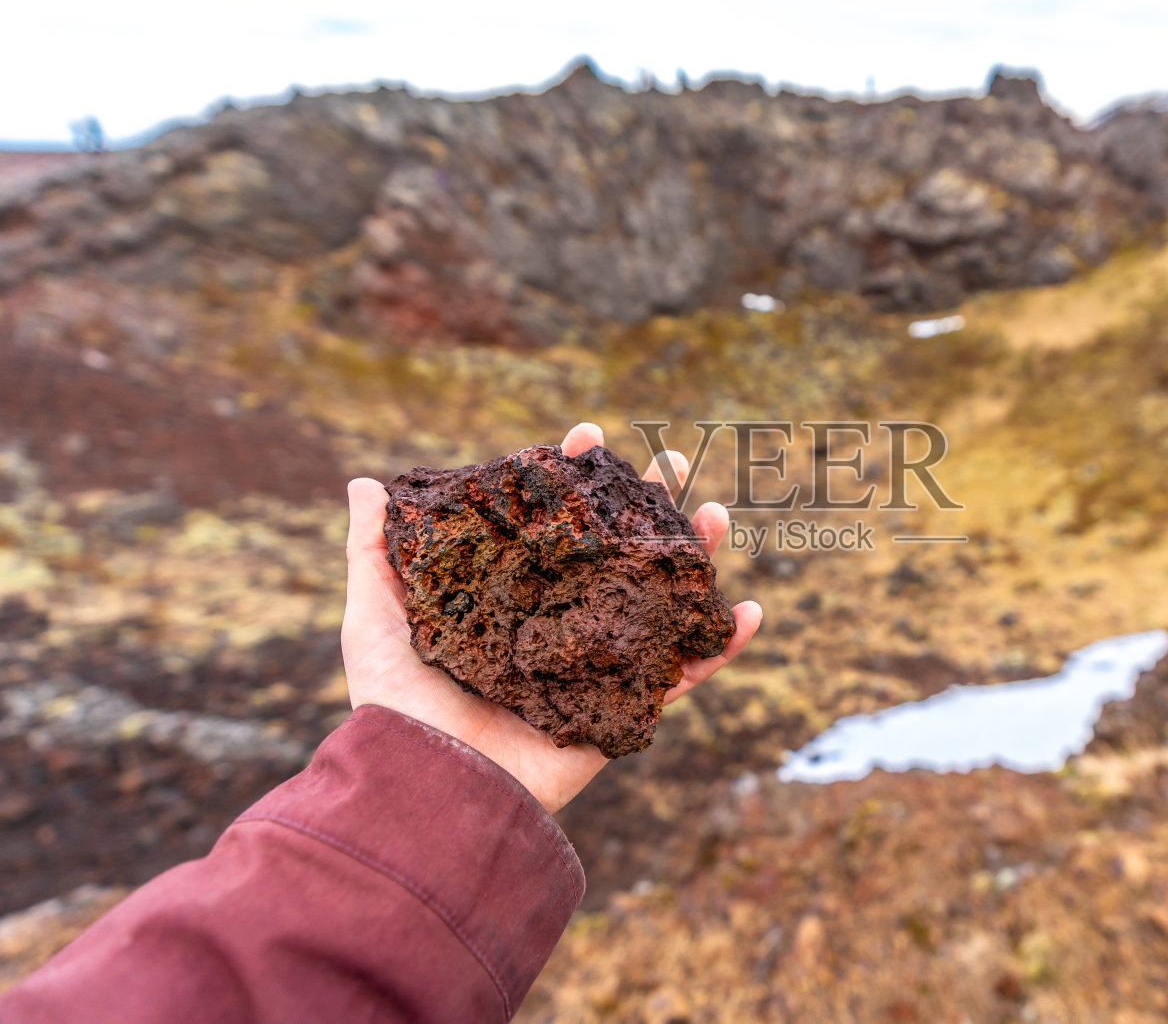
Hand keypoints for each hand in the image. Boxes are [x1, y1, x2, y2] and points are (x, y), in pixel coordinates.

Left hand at [340, 422, 762, 812]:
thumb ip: (376, 554)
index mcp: (509, 595)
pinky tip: (750, 612)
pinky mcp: (621, 708)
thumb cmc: (397, 705)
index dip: (572, 477)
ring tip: (718, 515)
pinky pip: (682, 677)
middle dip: (650, 506)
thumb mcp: (376, 619)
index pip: (549, 523)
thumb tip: (365, 484)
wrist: (430, 785)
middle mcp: (558, 623)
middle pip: (616, 552)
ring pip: (658, 601)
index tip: (587, 434)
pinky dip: (721, 649)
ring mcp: (594, 662)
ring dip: (694, 559)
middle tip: (675, 462)